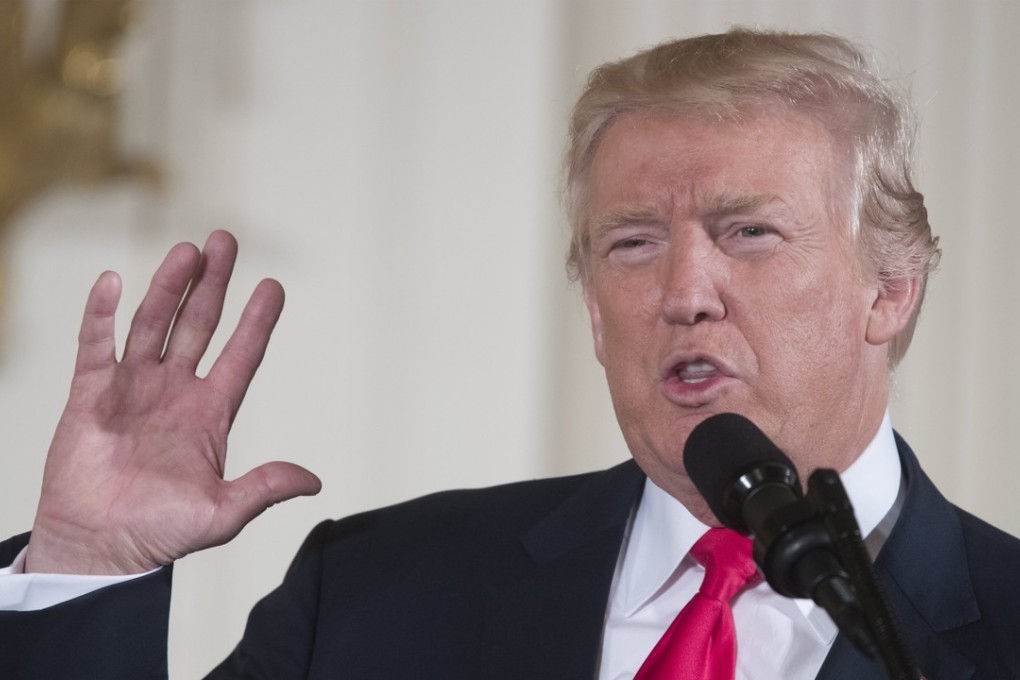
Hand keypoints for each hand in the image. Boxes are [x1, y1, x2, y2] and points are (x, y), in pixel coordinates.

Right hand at [25, 231, 320, 574]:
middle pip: (198, 325)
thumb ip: (265, 488)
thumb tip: (313, 481)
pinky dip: (99, 316)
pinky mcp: (90, 396)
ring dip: (169, 288)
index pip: (240, 355)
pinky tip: (111, 282)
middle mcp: (174, 392)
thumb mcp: (222, 512)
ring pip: (153, 325)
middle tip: (226, 241)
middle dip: (213, 284)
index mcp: (209, 413)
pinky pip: (95, 348)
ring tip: (188, 251)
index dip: (256, 322)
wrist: (100, 549)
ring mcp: (132, 389)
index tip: (273, 286)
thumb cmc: (159, 532)